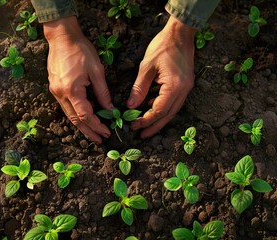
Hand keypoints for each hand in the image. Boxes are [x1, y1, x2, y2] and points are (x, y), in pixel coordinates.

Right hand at [43, 16, 112, 143]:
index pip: (85, 115)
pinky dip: (75, 115)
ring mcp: (55, 92)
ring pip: (69, 115)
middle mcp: (61, 94)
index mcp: (72, 90)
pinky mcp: (55, 88)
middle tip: (100, 140)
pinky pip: (65, 107)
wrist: (61, 37)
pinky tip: (82, 119)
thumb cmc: (81, 50)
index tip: (107, 132)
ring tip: (93, 134)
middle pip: (75, 120)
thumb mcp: (97, 71)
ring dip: (81, 126)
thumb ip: (103, 92)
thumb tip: (110, 109)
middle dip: (88, 131)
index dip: (97, 126)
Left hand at [127, 16, 196, 137]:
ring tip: (146, 127)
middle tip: (141, 135)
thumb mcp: (146, 67)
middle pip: (168, 115)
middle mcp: (184, 91)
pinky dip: (163, 109)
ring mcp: (186, 88)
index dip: (146, 120)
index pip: (159, 110)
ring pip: (172, 111)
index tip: (134, 125)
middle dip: (154, 126)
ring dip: (159, 120)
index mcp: (175, 86)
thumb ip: (139, 88)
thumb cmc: (163, 46)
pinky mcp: (185, 85)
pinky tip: (153, 110)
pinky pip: (174, 102)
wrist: (180, 34)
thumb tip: (130, 105)